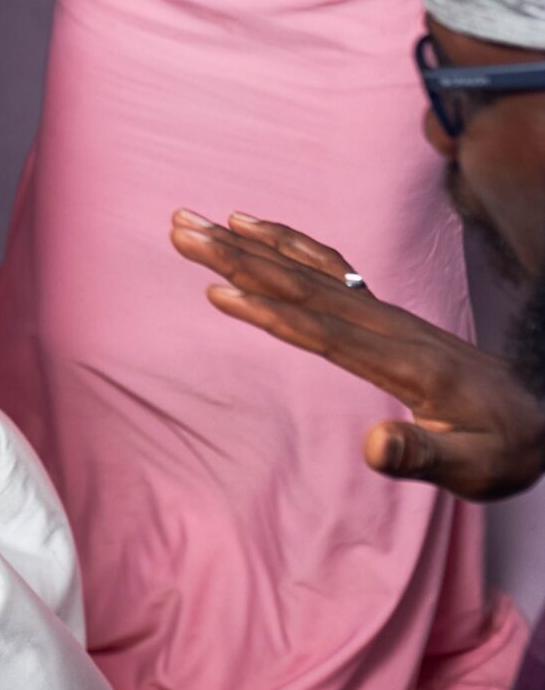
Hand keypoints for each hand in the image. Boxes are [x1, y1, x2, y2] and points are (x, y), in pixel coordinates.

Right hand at [172, 209, 544, 500]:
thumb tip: (373, 446)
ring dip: (250, 242)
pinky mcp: (381, 311)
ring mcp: (383, 312)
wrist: (542, 411)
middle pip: (299, 282)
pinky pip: (326, 266)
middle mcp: (386, 323)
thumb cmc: (506, 447)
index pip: (321, 329)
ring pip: (306, 268)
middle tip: (182, 228)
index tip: (216, 290)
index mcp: (401, 358)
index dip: (267, 309)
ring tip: (200, 221)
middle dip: (236, 255)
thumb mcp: (475, 468)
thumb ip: (424, 456)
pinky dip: (288, 243)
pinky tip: (256, 230)